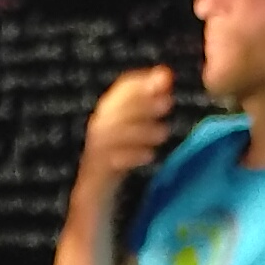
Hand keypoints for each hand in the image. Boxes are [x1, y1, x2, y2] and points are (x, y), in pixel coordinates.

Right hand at [80, 66, 177, 182]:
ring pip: (116, 133)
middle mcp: (100, 124)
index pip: (124, 88)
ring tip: (164, 133)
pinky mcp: (98, 169)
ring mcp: (97, 147)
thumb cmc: (121, 152)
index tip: (167, 79)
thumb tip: (166, 74)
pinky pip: (113, 159)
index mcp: (109, 109)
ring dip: (142, 130)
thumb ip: (149, 100)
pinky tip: (150, 156)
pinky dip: (133, 156)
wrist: (96, 189)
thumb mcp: (136, 124)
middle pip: (119, 108)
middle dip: (144, 103)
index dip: (144, 81)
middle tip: (168, 103)